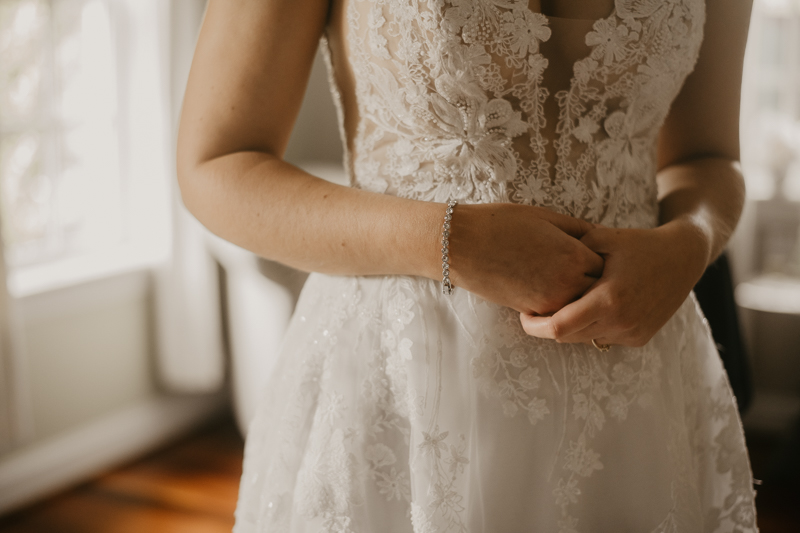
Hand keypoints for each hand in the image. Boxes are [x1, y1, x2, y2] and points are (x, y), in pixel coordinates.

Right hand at [449, 203, 603, 314]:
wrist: (463, 245)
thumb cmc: (502, 224)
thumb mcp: (546, 217)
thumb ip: (578, 229)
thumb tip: (600, 236)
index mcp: (575, 255)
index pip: (609, 266)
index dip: (606, 260)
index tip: (601, 255)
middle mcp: (567, 283)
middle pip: (600, 291)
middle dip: (599, 283)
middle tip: (594, 274)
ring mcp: (550, 301)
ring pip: (581, 307)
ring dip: (582, 298)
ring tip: (575, 284)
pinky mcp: (532, 312)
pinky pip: (559, 314)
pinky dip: (563, 306)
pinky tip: (555, 291)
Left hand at [518, 222, 708, 346]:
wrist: (683, 257)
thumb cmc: (636, 242)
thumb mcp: (599, 238)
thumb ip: (566, 252)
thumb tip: (531, 261)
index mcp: (609, 299)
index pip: (558, 327)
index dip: (534, 325)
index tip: (523, 314)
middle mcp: (622, 322)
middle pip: (567, 337)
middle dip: (547, 326)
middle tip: (535, 308)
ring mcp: (632, 333)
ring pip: (584, 340)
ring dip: (570, 327)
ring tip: (561, 305)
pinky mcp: (640, 338)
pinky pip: (603, 338)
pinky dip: (591, 327)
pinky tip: (589, 307)